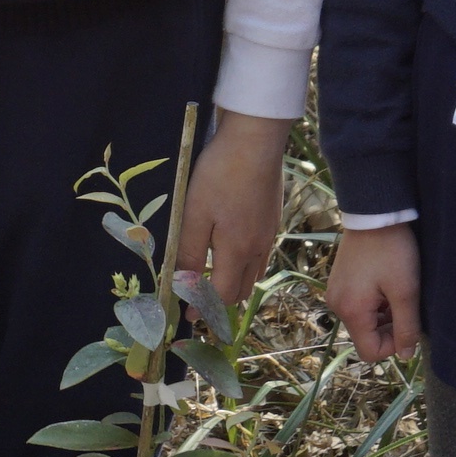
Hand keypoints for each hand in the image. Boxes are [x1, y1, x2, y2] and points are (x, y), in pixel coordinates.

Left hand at [172, 111, 292, 333]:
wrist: (254, 139)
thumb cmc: (220, 175)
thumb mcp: (194, 214)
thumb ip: (190, 252)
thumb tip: (183, 286)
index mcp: (238, 250)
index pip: (223, 294)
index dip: (205, 308)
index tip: (190, 317)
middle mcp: (258, 247)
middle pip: (242, 287)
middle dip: (221, 300)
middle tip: (201, 302)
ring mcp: (269, 231)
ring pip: (255, 271)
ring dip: (237, 283)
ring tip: (217, 282)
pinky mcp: (273, 216)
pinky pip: (261, 253)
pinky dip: (248, 263)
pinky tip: (236, 252)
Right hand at [326, 222, 424, 363]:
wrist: (374, 213)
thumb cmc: (392, 251)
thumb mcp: (406, 291)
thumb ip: (407, 327)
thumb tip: (407, 356)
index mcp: (351, 311)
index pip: (369, 352)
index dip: (393, 345)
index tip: (408, 323)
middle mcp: (337, 305)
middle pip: (366, 336)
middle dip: (389, 328)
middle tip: (405, 304)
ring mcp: (336, 293)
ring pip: (364, 321)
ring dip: (383, 314)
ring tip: (396, 290)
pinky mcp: (339, 282)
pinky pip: (358, 305)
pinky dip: (375, 302)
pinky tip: (386, 282)